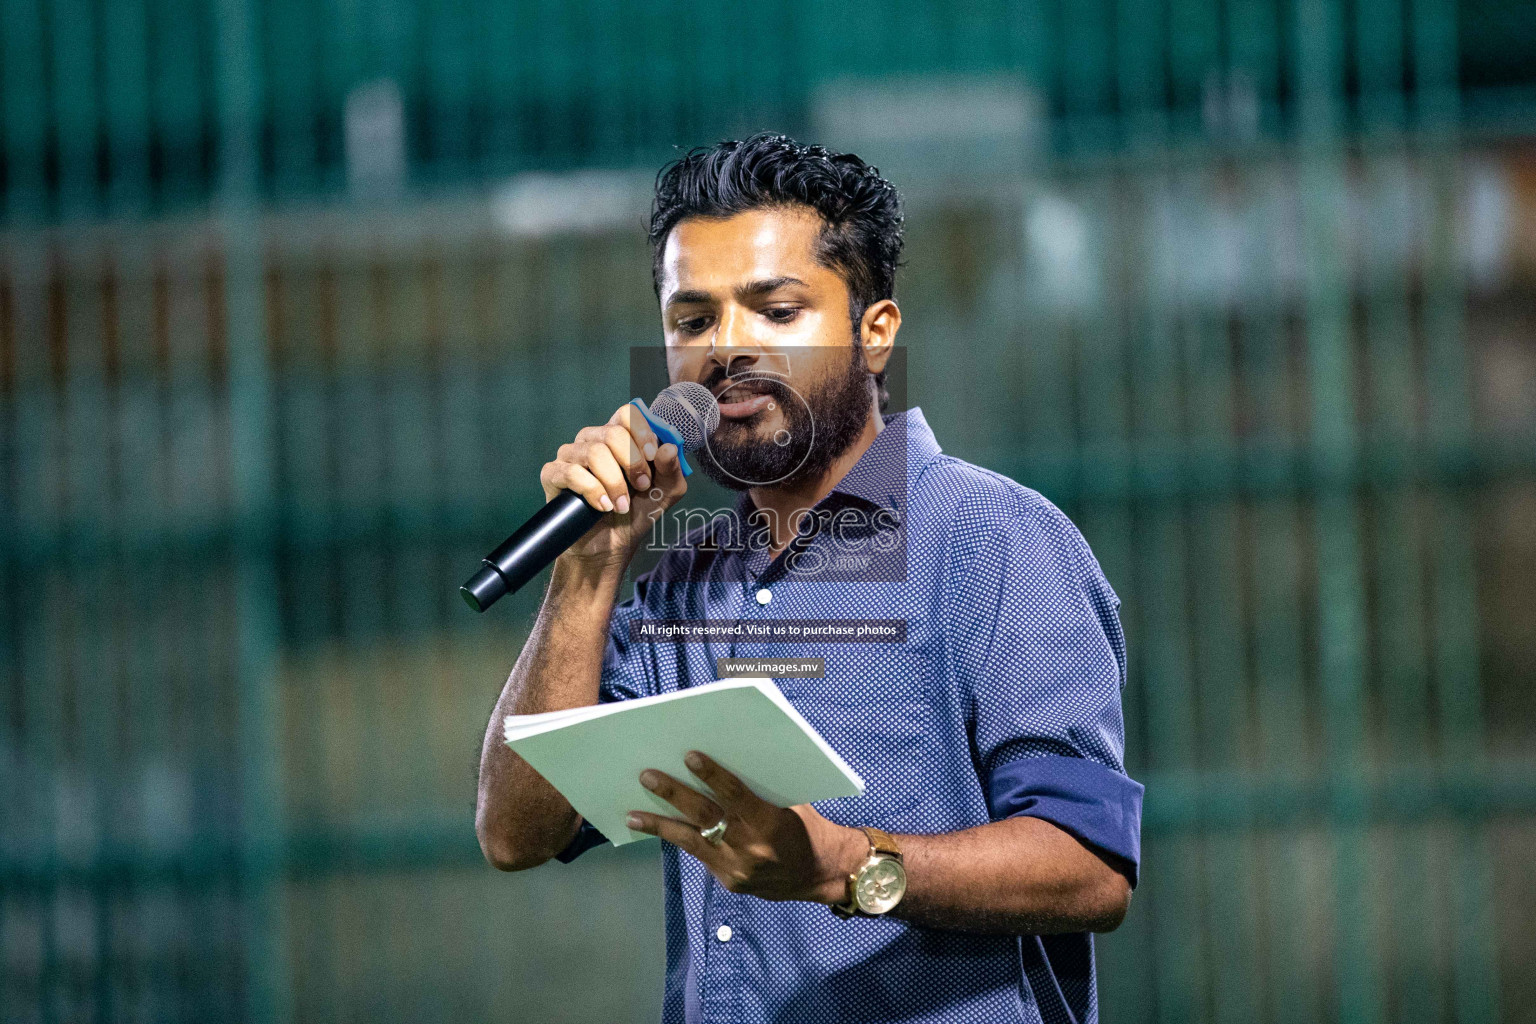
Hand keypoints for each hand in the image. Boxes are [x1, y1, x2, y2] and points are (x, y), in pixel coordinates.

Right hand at [540, 403, 688, 567]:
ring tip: (621, 505)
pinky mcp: (553, 474)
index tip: (652, 456)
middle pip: (612, 433)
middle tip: (640, 487)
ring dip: (614, 483)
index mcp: (619, 437)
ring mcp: (570, 456)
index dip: (641, 432)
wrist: (609, 547)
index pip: (626, 414)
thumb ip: (672, 470)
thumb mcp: (663, 493)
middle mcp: (592, 441)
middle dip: (632, 463)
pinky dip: (593, 491)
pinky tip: (603, 507)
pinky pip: (572, 472)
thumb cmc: (634, 514)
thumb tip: (669, 448)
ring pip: (594, 453)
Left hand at [626, 751, 867, 904]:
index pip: (736, 796)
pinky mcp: (729, 882)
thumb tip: (718, 768)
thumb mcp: (789, 803)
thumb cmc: (805, 827)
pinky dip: (679, 839)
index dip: (713, 775)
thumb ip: (757, 791)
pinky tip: (657, 828)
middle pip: (706, 817)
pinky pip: (699, 855)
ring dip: (660, 825)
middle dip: (674, 795)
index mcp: (771, 824)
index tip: (689, 756)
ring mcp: (737, 870)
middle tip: (648, 776)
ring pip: (691, 842)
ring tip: (633, 814)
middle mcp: (751, 849)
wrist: (820, 873)